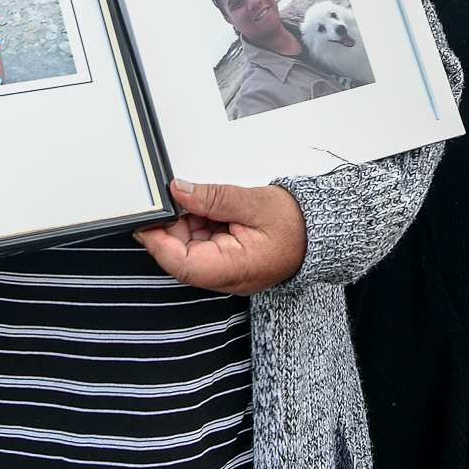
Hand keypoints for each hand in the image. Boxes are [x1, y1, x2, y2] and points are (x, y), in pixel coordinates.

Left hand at [134, 180, 305, 295]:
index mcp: (235, 268)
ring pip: (190, 249)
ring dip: (189, 223)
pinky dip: (201, 225)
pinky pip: (203, 246)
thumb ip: (214, 197)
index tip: (147, 220)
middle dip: (175, 226)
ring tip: (205, 202)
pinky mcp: (227, 262)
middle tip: (178, 197)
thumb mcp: (254, 202)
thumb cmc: (296, 224)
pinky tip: (211, 210)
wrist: (320, 232)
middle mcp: (227, 277)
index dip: (159, 243)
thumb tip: (180, 191)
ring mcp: (226, 271)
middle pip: (182, 256)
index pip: (184, 265)